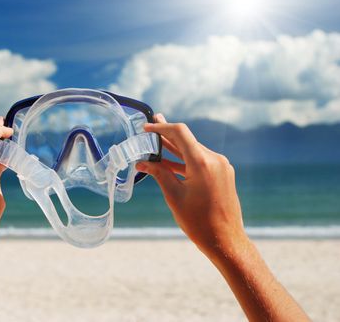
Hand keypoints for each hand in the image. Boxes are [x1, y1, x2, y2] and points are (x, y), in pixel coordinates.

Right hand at [136, 114, 246, 257]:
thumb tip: (142, 162)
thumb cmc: (198, 221)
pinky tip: (169, 162)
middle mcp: (215, 160)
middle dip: (166, 136)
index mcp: (202, 163)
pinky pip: (201, 161)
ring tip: (156, 142)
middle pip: (187, 140)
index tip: (147, 127)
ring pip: (193, 150)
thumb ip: (159, 174)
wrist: (225, 240)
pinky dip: (185, 160)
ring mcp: (221, 166)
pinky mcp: (223, 174)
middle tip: (149, 128)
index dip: (161, 127)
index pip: (180, 133)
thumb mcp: (174, 196)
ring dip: (174, 148)